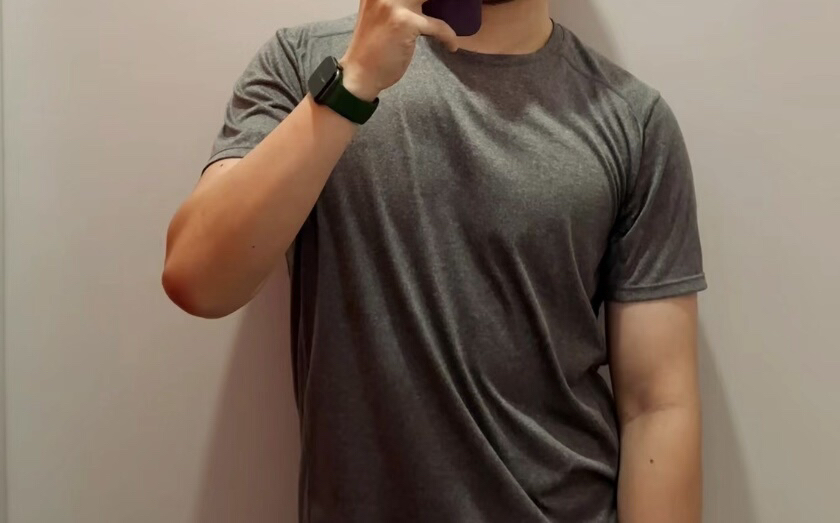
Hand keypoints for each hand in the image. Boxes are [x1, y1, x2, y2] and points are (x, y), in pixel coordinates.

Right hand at [340, 0, 458, 100]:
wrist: (360, 72)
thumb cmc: (373, 45)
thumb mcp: (381, 11)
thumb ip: (400, 2)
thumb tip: (426, 3)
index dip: (425, 0)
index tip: (431, 7)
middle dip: (440, 3)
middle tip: (448, 9)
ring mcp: (394, 4)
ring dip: (448, 8)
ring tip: (452, 19)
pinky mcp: (405, 23)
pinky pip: (438, 25)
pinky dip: (448, 37)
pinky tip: (450, 46)